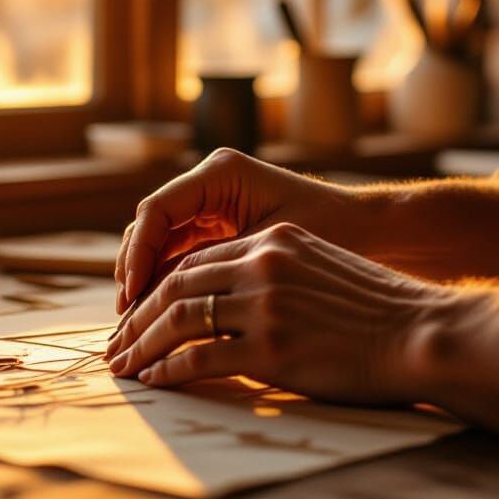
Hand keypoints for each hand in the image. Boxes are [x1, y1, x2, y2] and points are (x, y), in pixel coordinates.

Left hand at [106, 222, 449, 404]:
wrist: (423, 332)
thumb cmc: (378, 309)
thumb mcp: (320, 270)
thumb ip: (274, 275)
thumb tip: (230, 303)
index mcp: (273, 241)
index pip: (196, 261)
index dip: (159, 288)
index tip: (140, 314)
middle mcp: (263, 265)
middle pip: (175, 286)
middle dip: (137, 317)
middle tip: (116, 344)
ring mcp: (265, 306)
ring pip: (178, 320)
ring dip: (142, 345)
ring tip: (122, 366)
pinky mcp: (271, 349)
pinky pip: (199, 358)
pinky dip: (168, 370)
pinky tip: (152, 381)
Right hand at [115, 148, 349, 312]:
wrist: (374, 233)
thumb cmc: (332, 235)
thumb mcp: (269, 249)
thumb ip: (214, 265)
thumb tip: (162, 303)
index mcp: (220, 172)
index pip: (157, 211)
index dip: (137, 255)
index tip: (132, 297)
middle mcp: (210, 182)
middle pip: (150, 227)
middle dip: (133, 272)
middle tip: (125, 318)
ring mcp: (212, 203)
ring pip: (160, 243)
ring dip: (145, 282)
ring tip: (135, 325)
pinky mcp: (219, 226)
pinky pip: (180, 254)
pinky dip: (167, 284)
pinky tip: (160, 318)